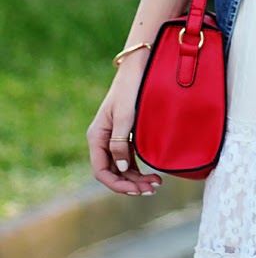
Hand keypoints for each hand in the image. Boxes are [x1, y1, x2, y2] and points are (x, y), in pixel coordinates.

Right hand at [86, 57, 161, 195]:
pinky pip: (128, 159)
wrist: (138, 68)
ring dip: (136, 178)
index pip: (101, 171)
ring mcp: (113, 138)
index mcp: (96, 137)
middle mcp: (102, 140)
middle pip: (113, 171)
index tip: (135, 190)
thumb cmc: (130, 89)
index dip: (117, 184)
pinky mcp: (124, 135)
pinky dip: (138, 168)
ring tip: (156, 184)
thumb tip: (120, 169)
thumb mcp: (125, 116)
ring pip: (122, 167)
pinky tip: (152, 173)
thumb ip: (120, 143)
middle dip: (131, 184)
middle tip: (153, 188)